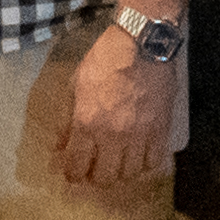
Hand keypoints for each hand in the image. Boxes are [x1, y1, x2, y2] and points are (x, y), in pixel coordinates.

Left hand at [59, 32, 179, 191]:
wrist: (141, 42)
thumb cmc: (104, 58)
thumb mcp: (76, 83)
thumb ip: (67, 118)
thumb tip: (58, 144)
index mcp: (87, 123)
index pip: (76, 166)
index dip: (72, 174)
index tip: (72, 172)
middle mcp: (113, 135)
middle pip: (105, 177)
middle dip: (96, 177)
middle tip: (95, 168)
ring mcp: (140, 134)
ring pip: (130, 174)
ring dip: (121, 171)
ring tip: (117, 161)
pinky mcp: (161, 129)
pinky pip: (154, 161)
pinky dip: (145, 163)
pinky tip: (139, 155)